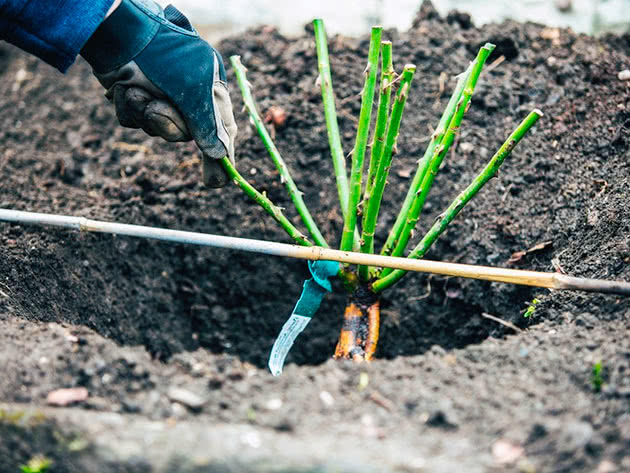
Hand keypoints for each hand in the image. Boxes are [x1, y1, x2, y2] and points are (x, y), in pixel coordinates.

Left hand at [81, 0, 236, 186]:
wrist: (121, 33)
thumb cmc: (166, 55)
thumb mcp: (196, 89)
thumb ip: (209, 124)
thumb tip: (220, 155)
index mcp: (209, 91)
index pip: (220, 130)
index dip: (220, 156)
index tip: (220, 182)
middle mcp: (186, 98)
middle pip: (184, 135)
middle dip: (168, 125)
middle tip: (157, 107)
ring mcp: (159, 98)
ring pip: (156, 130)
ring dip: (145, 113)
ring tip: (139, 89)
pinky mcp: (135, 99)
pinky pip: (133, 121)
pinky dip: (128, 108)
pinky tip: (126, 88)